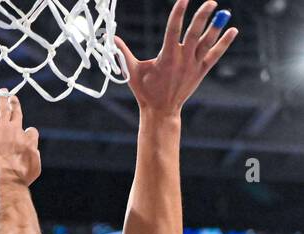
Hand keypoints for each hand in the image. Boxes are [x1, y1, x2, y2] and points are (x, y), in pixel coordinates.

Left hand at [0, 93, 40, 186]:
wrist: (4, 175)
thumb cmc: (19, 177)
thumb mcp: (34, 168)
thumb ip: (34, 157)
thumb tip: (33, 151)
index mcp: (28, 140)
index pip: (31, 131)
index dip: (29, 133)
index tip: (26, 135)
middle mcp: (16, 130)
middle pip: (16, 113)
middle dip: (15, 104)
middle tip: (13, 97)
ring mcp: (1, 128)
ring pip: (2, 109)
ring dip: (2, 100)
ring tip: (2, 93)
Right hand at [116, 1, 236, 117]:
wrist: (161, 111)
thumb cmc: (145, 91)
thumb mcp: (131, 72)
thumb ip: (123, 53)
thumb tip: (111, 39)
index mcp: (166, 57)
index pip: (173, 29)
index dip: (179, 12)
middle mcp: (182, 59)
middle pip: (194, 33)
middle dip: (203, 16)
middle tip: (211, 2)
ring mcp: (193, 65)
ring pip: (207, 43)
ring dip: (216, 27)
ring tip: (224, 12)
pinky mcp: (201, 71)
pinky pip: (215, 55)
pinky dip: (225, 43)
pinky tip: (233, 30)